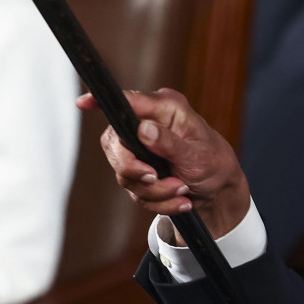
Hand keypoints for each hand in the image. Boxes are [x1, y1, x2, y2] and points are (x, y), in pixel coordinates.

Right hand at [84, 88, 251, 242]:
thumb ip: (170, 143)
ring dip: (156, 191)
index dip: (101, 101)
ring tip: (184, 190)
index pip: (127, 101)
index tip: (84, 103)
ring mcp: (139, 150)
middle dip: (136, 170)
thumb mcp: (199, 154)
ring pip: (125, 175)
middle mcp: (146, 125)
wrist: (219, 193)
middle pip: (115, 145)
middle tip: (156, 178)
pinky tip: (182, 201)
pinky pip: (136, 192)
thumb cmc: (215, 164)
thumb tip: (143, 129)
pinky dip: (159, 202)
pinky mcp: (138, 172)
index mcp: (164, 109)